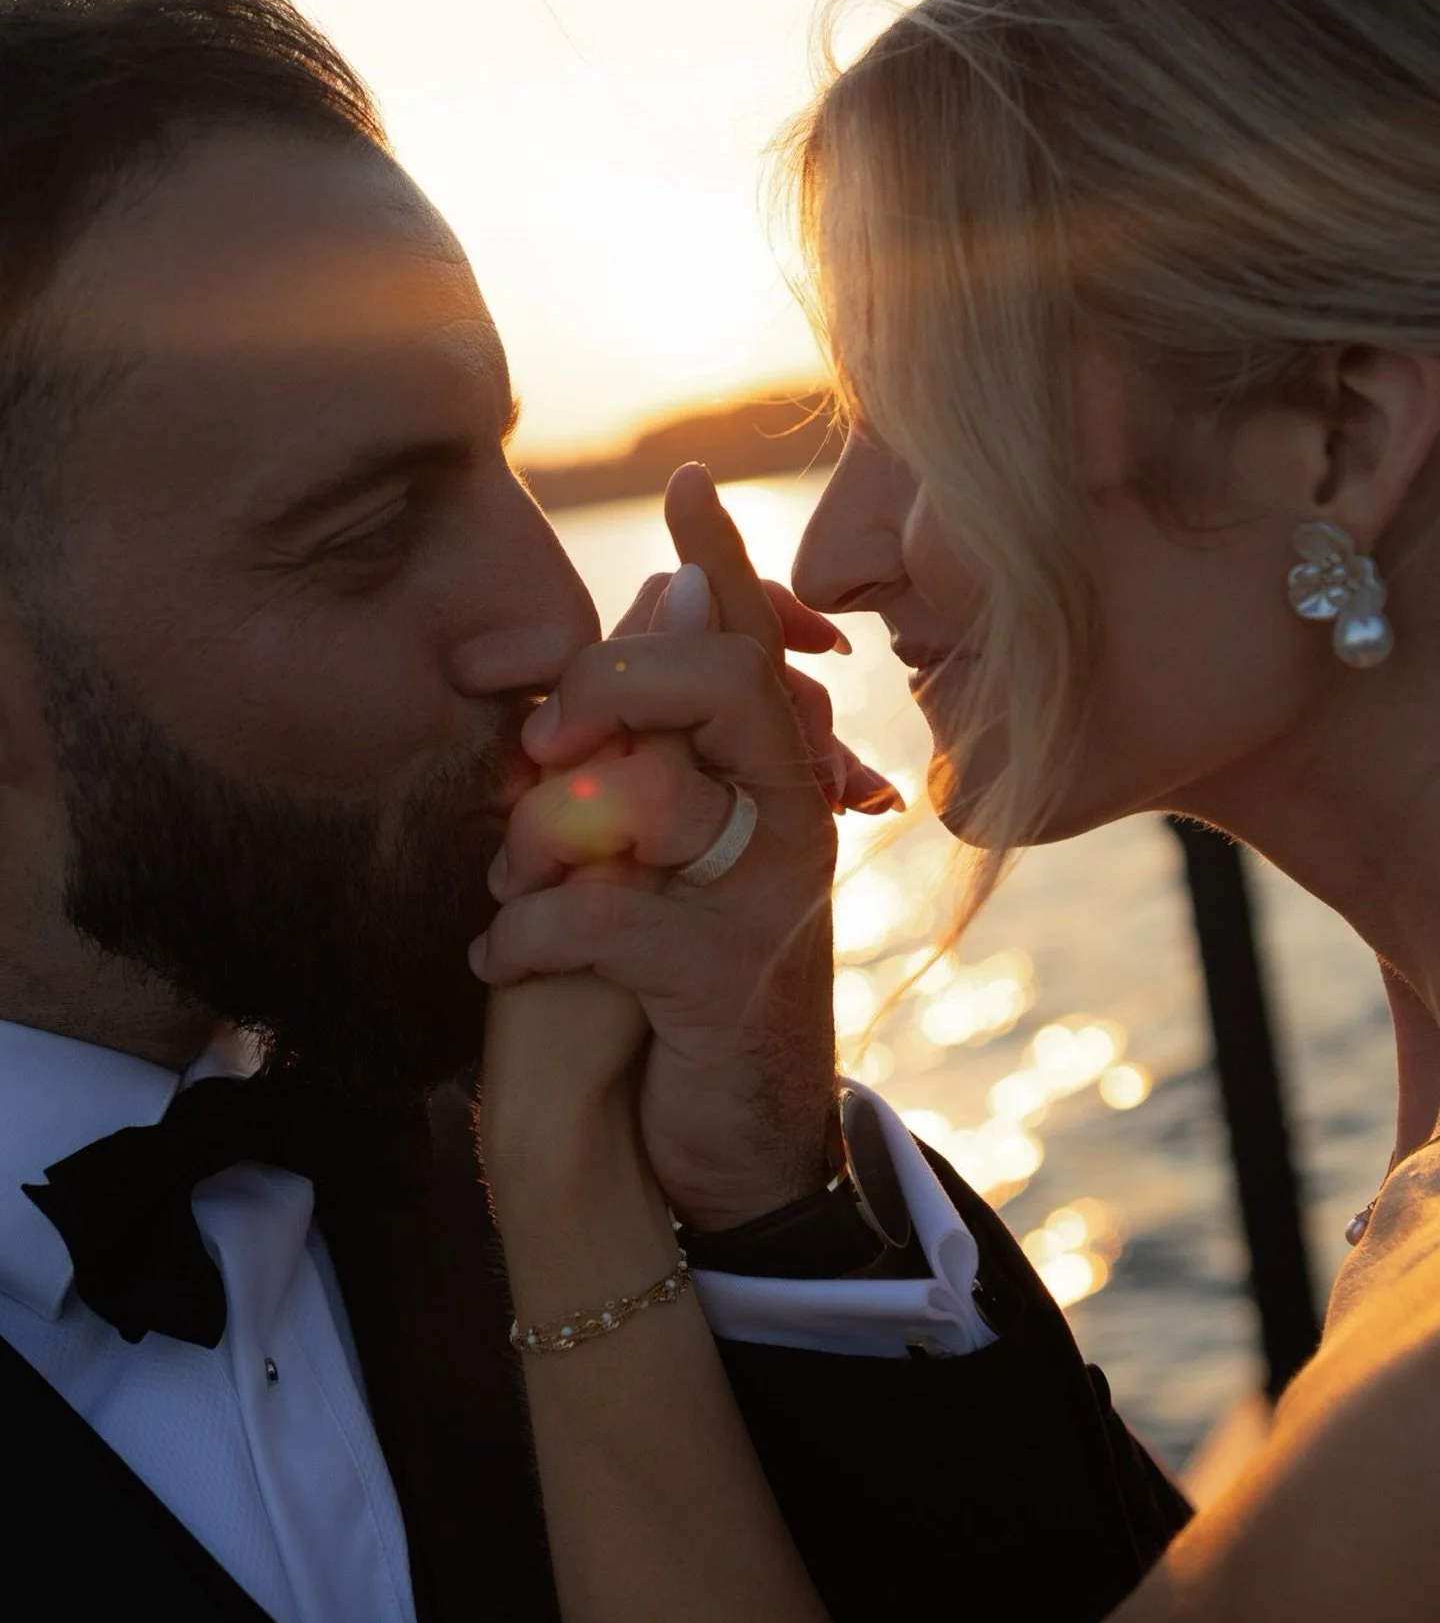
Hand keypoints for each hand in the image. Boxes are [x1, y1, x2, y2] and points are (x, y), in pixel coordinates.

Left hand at [475, 466, 864, 1228]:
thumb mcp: (671, 866)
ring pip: (648, 792)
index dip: (722, 560)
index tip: (685, 480)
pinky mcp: (723, 976)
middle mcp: (793, 820)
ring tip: (505, 883)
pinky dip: (523, 936)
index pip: (754, 644)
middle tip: (541, 739)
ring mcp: (769, 895)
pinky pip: (597, 915)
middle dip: (609, 684)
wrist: (738, 1142)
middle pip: (721, 682)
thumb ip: (661, 761)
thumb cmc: (682, 989)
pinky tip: (493, 963)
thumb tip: (641, 627)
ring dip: (542, 834)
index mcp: (777, 780)